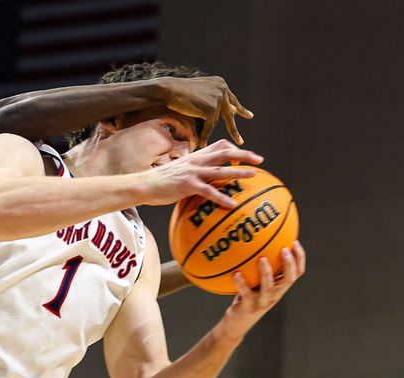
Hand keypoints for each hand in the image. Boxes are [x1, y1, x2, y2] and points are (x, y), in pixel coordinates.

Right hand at [140, 140, 262, 207]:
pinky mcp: (188, 185)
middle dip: (245, 154)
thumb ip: (192, 173)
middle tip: (260, 160)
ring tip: (255, 175)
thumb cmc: (159, 182)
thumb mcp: (177, 172)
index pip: (219, 146)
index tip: (243, 156)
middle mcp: (196, 161)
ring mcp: (193, 172)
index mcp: (195, 157)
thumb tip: (201, 182)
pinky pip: (209, 191)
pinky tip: (231, 205)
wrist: (143, 185)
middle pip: (225, 152)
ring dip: (239, 171)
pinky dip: (222, 198)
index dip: (233, 148)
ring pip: (221, 169)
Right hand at [160, 76, 253, 148]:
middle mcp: (222, 89)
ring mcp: (218, 98)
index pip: (232, 99)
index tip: (248, 116)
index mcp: (220, 84)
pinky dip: (204, 135)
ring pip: (216, 122)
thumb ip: (211, 101)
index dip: (240, 109)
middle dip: (234, 129)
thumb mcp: (198, 95)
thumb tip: (229, 111)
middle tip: (240, 141)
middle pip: (230, 113)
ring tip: (203, 142)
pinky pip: (209, 126)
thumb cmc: (178, 93)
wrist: (168, 90)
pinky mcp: (212, 108)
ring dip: (208, 132)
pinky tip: (201, 143)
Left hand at [218, 241, 305, 342]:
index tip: (294, 242)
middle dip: (289, 264)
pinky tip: (236, 274)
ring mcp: (262, 302)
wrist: (236, 323)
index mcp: (279, 288)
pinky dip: (241, 284)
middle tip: (284, 249)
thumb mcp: (255, 283)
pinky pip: (246, 294)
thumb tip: (256, 243)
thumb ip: (259, 269)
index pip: (297, 273)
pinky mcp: (248, 308)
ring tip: (261, 259)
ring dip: (266, 273)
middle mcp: (275, 295)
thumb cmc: (246, 298)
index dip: (299, 258)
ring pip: (269, 287)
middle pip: (288, 279)